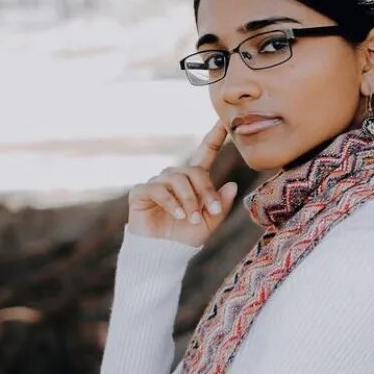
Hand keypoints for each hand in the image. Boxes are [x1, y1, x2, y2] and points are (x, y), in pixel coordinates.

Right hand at [127, 118, 238, 245]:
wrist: (162, 253)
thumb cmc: (186, 236)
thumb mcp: (210, 223)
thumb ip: (221, 205)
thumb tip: (232, 185)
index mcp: (194, 180)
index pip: (206, 152)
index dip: (215, 136)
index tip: (224, 121)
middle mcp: (175, 176)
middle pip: (194, 171)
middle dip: (206, 191)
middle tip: (211, 211)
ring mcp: (157, 182)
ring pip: (178, 180)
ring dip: (190, 200)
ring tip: (193, 219)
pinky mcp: (141, 192)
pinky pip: (159, 189)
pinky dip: (173, 203)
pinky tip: (179, 216)